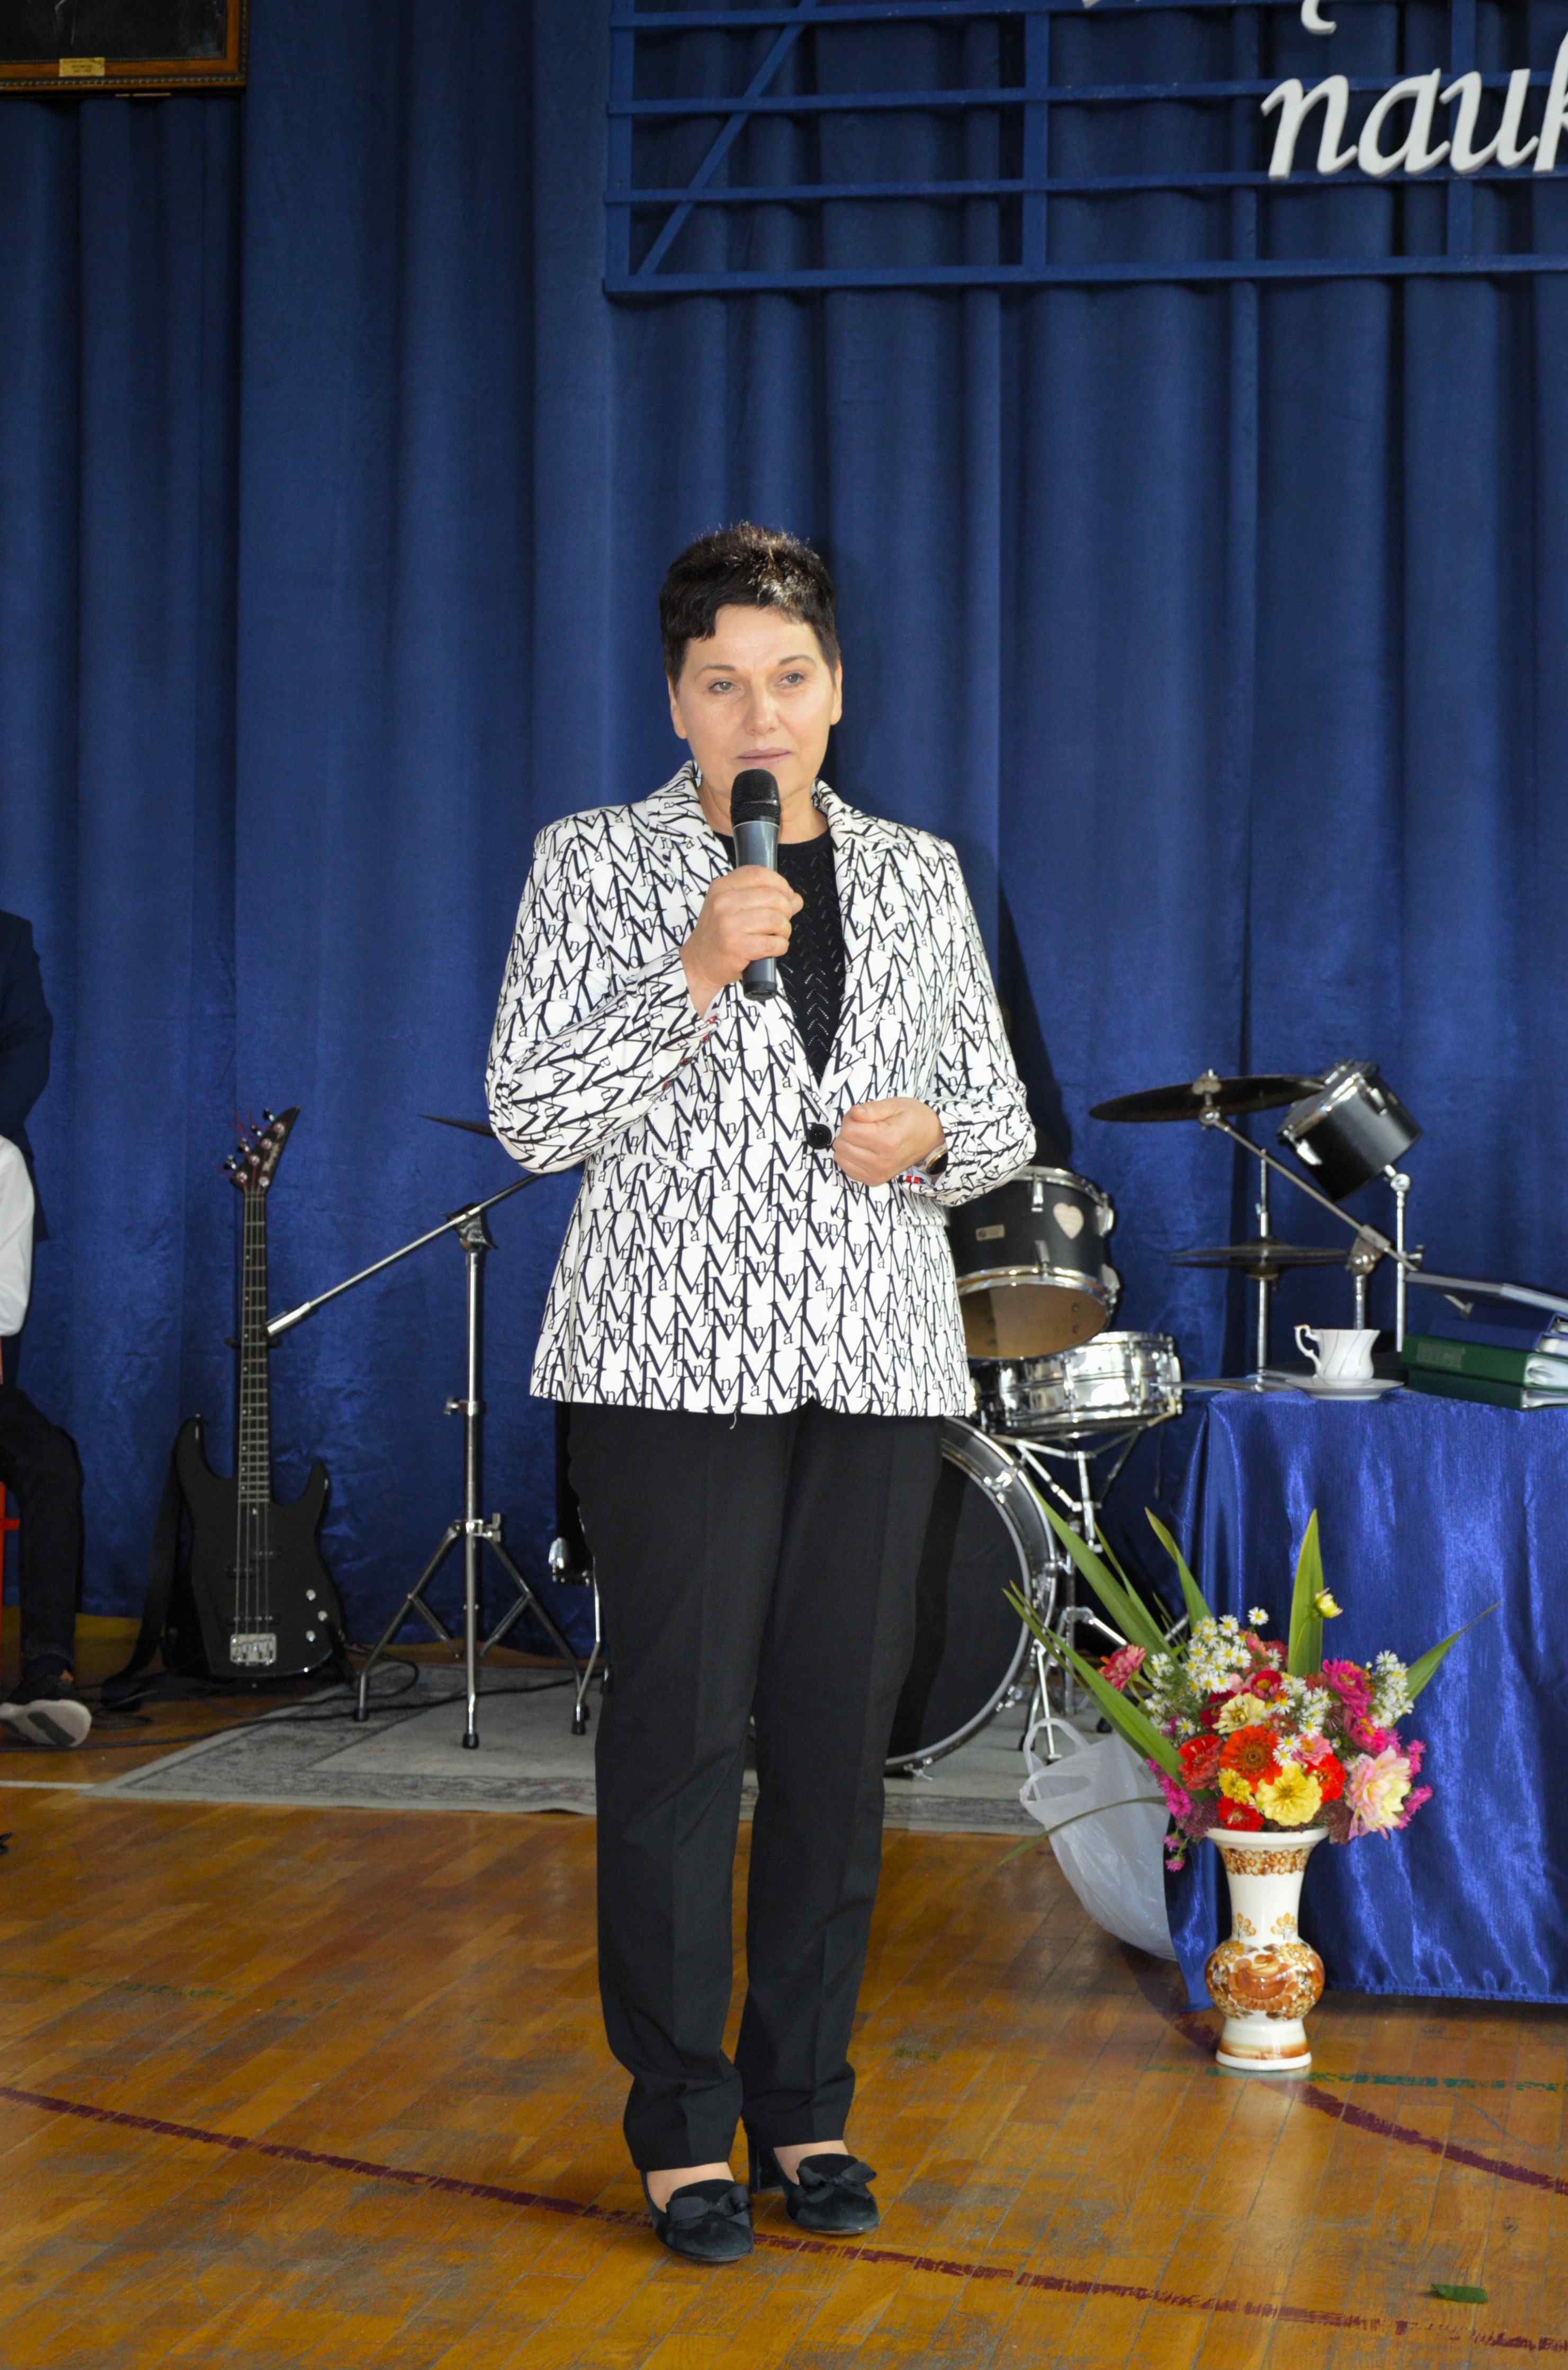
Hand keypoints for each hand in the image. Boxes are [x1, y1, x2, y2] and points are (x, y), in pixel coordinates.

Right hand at [681, 867, 802, 1011]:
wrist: (699, 962)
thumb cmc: (719, 934)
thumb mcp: (734, 908)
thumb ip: (765, 899)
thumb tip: (795, 899)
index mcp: (722, 887)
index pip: (759, 874)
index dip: (780, 883)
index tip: (786, 896)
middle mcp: (723, 902)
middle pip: (773, 896)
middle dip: (786, 910)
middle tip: (782, 921)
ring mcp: (728, 924)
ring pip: (775, 919)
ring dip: (784, 930)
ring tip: (778, 935)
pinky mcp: (735, 946)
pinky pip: (772, 943)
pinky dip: (780, 946)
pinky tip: (774, 947)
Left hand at [832, 1098, 944, 1187]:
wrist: (931, 1140)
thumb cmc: (915, 1120)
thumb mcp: (896, 1105)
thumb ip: (872, 1108)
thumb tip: (854, 1113)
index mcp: (887, 1140)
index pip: (848, 1130)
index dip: (851, 1118)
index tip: (862, 1116)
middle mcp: (881, 1161)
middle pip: (842, 1144)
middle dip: (848, 1131)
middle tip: (864, 1126)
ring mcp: (877, 1173)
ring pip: (841, 1157)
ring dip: (847, 1145)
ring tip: (864, 1138)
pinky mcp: (874, 1180)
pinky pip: (847, 1169)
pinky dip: (850, 1158)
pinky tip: (863, 1150)